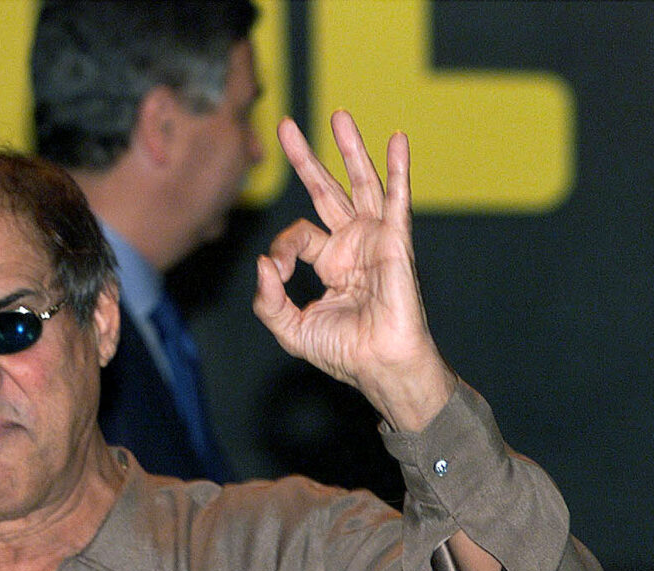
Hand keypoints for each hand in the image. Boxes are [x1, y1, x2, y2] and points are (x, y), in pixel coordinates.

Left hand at [252, 110, 455, 430]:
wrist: (378, 365)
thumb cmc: (342, 352)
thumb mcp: (289, 327)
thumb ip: (268, 299)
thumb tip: (262, 264)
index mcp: (329, 262)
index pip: (297, 234)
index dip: (281, 248)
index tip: (278, 270)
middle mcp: (352, 244)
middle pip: (326, 190)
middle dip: (307, 158)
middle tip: (286, 126)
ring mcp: (374, 239)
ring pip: (359, 184)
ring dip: (350, 149)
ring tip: (338, 115)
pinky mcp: (395, 241)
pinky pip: (396, 198)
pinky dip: (397, 169)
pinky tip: (396, 140)